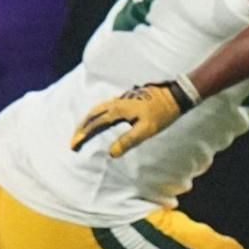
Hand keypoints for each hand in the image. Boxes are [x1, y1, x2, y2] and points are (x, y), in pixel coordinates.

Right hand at [70, 79, 197, 157]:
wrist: (175, 94)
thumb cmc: (162, 113)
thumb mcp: (147, 130)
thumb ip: (129, 140)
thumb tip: (111, 153)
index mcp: (118, 110)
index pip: (95, 124)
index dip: (83, 135)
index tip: (74, 145)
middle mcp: (116, 102)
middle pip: (91, 114)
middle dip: (80, 128)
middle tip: (73, 141)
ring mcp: (121, 99)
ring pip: (97, 109)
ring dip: (86, 120)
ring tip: (81, 131)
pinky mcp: (126, 99)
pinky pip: (104, 106)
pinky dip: (95, 114)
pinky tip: (98, 119)